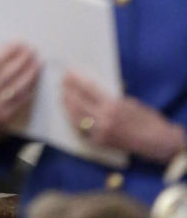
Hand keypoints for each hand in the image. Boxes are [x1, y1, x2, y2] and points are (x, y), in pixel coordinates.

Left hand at [62, 72, 186, 161]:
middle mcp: (104, 119)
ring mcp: (101, 133)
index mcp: (112, 105)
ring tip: (62, 97)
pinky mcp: (101, 143)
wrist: (156, 142)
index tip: (68, 73)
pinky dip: (75, 122)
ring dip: (67, 106)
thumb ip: (110, 97)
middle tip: (62, 83)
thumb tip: (92, 89)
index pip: (88, 89)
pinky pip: (82, 132)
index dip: (76, 80)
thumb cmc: (146, 118)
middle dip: (68, 91)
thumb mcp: (129, 101)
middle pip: (78, 103)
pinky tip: (70, 115)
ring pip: (76, 118)